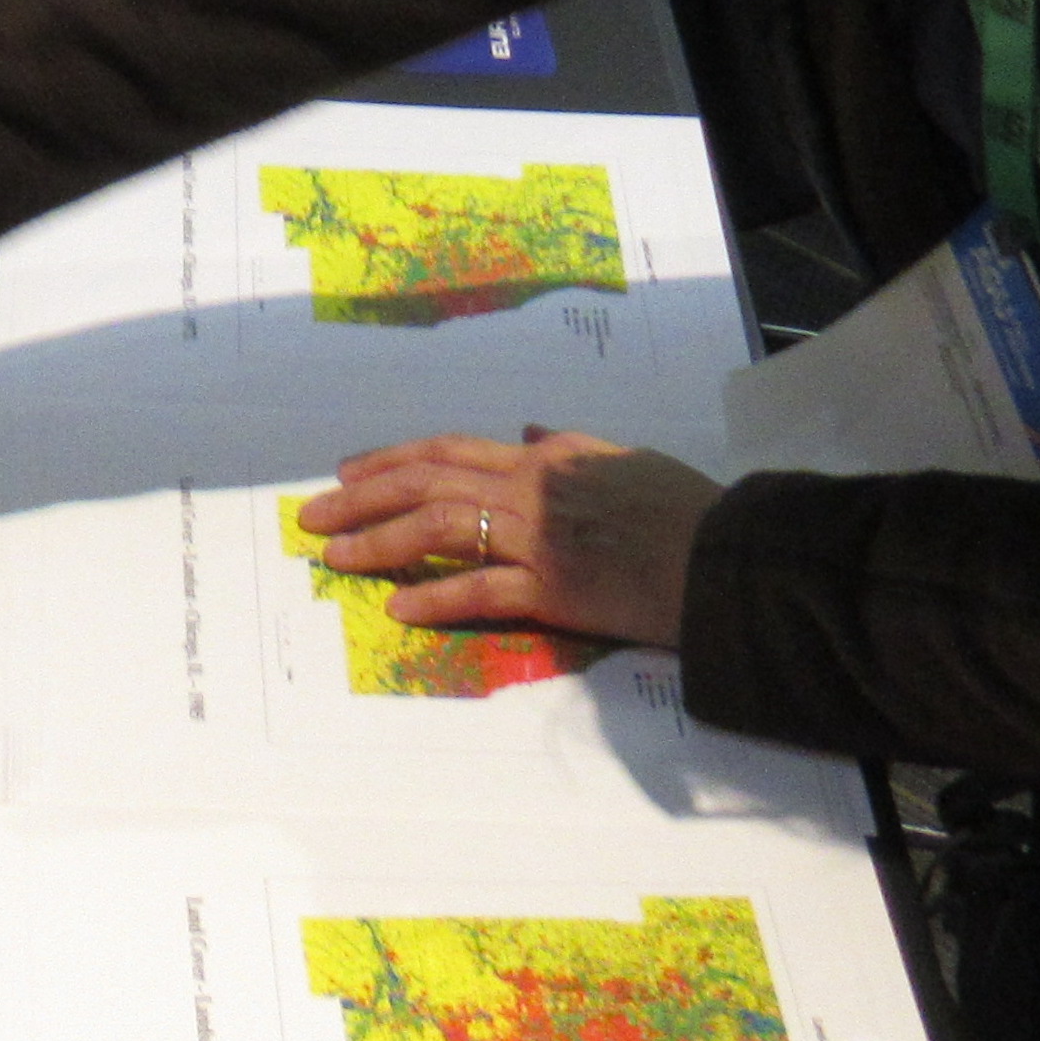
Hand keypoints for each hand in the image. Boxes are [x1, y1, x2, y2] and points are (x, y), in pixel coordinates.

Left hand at [295, 427, 718, 650]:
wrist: (726, 555)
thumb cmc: (686, 509)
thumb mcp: (626, 460)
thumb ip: (573, 447)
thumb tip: (534, 431)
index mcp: (546, 459)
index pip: (449, 450)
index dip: (391, 460)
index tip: (348, 473)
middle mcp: (532, 490)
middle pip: (427, 482)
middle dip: (361, 498)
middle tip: (313, 516)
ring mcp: (540, 539)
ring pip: (440, 528)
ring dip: (379, 542)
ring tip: (335, 559)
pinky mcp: (554, 589)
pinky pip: (481, 590)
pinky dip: (435, 598)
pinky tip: (398, 609)